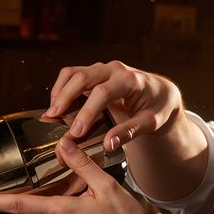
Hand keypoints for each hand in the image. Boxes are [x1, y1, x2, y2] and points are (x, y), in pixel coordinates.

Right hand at [47, 61, 182, 152]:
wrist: (162, 92)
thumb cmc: (157, 107)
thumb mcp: (151, 122)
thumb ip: (129, 132)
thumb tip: (108, 144)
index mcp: (130, 80)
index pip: (102, 93)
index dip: (87, 112)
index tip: (76, 132)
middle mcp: (115, 70)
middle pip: (83, 77)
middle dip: (65, 97)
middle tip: (53, 118)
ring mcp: (104, 69)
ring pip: (74, 72)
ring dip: (60, 91)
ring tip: (52, 113)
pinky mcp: (96, 72)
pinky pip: (73, 75)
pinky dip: (62, 88)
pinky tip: (58, 106)